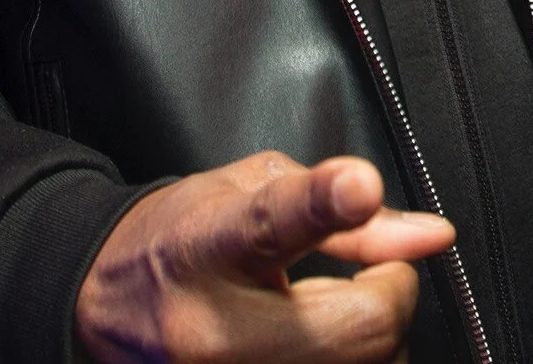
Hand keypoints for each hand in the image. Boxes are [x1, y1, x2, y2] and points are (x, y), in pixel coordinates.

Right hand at [74, 151, 454, 363]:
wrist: (104, 305)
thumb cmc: (182, 240)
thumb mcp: (251, 191)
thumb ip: (340, 209)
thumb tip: (429, 235)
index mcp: (212, 244)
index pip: (274, 221)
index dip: (324, 201)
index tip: (358, 186)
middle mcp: (215, 329)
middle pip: (360, 327)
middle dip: (390, 294)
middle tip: (368, 272)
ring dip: (372, 338)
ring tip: (325, 314)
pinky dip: (352, 359)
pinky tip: (319, 342)